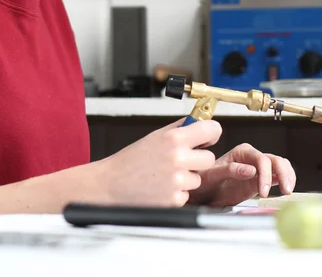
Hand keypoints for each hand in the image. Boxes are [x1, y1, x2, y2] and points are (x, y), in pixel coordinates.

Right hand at [97, 119, 222, 206]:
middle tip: (181, 161)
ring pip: (198, 178)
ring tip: (165, 176)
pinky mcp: (174, 200)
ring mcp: (177, 181)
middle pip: (210, 158)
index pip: (211, 129)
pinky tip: (161, 187)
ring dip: (186, 178)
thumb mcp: (153, 137)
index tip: (208, 137)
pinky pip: (187, 194)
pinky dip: (177, 193)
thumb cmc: (128, 161)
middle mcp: (177, 158)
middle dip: (198, 160)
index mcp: (173, 139)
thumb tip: (198, 120)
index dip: (211, 133)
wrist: (109, 184)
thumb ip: (178, 128)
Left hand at [189, 143, 296, 206]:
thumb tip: (250, 170)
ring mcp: (258, 169)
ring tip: (287, 190)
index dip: (265, 174)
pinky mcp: (260, 180)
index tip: (262, 190)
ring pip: (280, 166)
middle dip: (283, 174)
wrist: (202, 192)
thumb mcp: (212, 175)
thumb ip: (230, 170)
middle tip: (285, 189)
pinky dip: (285, 181)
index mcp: (241, 152)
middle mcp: (252, 158)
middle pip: (275, 161)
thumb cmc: (205, 180)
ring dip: (287, 176)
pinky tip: (285, 190)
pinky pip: (278, 176)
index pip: (261, 159)